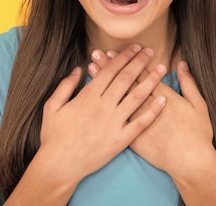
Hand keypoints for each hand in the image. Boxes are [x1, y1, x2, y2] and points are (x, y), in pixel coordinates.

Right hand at [38, 44, 167, 185]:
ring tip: (161, 69)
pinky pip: (140, 123)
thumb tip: (79, 69)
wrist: (59, 166)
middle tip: (150, 51)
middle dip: (140, 63)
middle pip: (126, 79)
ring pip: (136, 97)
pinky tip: (163, 100)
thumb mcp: (52, 106)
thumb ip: (65, 86)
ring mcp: (113, 123)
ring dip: (150, 81)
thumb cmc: (53, 136)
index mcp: (88, 96)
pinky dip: (153, 112)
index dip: (124, 57)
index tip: (135, 48)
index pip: (110, 71)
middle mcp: (104, 107)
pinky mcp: (120, 140)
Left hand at [89, 50, 215, 181]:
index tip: (116, 51)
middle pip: (125, 81)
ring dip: (104, 82)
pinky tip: (95, 97)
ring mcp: (137, 122)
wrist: (190, 161)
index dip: (128, 61)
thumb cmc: (197, 134)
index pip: (141, 74)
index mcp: (163, 95)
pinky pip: (115, 118)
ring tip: (92, 67)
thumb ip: (188, 83)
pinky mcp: (132, 137)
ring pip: (117, 97)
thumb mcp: (198, 105)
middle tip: (99, 53)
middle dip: (111, 66)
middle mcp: (146, 106)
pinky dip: (105, 105)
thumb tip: (181, 64)